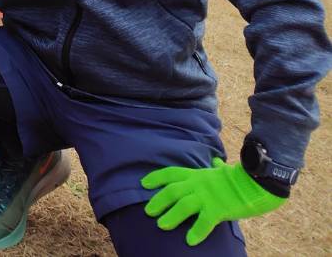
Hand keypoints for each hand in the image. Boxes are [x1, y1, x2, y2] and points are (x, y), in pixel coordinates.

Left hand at [142, 159, 284, 245]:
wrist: (258, 181)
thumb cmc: (242, 177)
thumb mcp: (224, 170)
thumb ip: (216, 167)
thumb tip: (216, 161)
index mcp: (198, 175)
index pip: (171, 173)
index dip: (156, 178)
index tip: (144, 184)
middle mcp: (198, 184)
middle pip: (172, 191)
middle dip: (158, 201)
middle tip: (148, 211)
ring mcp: (208, 196)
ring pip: (183, 205)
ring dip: (171, 216)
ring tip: (161, 225)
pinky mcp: (219, 209)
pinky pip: (205, 221)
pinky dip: (196, 231)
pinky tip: (190, 241)